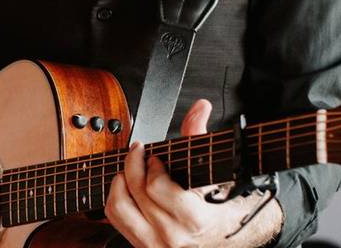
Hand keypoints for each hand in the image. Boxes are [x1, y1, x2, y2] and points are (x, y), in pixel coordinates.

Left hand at [105, 99, 261, 247]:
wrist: (224, 241)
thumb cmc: (222, 208)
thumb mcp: (217, 175)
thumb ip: (202, 138)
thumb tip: (200, 106)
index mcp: (193, 220)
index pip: (156, 187)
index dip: (153, 166)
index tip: (157, 158)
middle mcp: (171, 236)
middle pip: (135, 191)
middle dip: (134, 163)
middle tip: (139, 151)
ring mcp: (154, 244)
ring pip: (118, 206)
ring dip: (120, 181)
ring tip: (130, 171)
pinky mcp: (142, 246)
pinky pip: (115, 219)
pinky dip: (116, 197)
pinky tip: (128, 188)